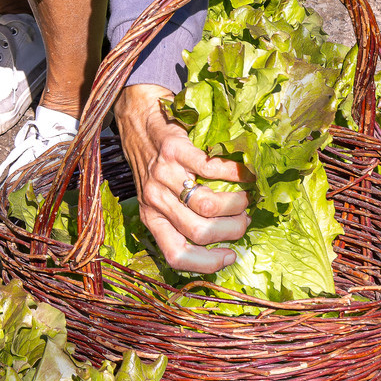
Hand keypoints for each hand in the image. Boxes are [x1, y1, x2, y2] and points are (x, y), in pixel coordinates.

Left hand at [114, 83, 251, 272]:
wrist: (136, 116)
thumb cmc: (151, 161)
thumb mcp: (156, 196)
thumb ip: (178, 216)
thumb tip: (222, 237)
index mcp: (150, 218)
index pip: (176, 256)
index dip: (207, 263)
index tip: (230, 255)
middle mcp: (154, 200)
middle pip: (199, 232)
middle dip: (231, 231)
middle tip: (243, 220)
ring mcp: (162, 175)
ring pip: (205, 206)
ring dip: (235, 206)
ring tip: (244, 199)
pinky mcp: (173, 149)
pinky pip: (210, 169)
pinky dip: (234, 174)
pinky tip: (244, 175)